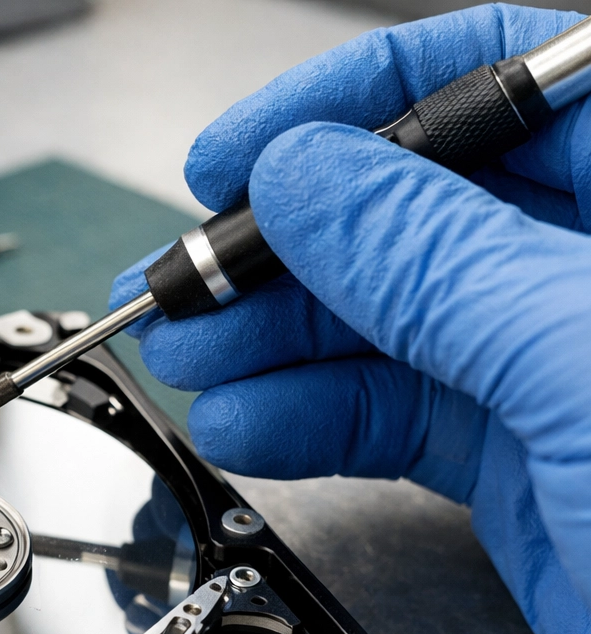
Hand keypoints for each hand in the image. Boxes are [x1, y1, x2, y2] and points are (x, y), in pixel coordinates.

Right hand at [110, 4, 590, 633]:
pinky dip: (310, 422)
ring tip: (191, 358)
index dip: (345, 104)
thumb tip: (304, 179)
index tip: (235, 157)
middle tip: (182, 284)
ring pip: (383, 325)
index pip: (487, 78)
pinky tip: (249, 425)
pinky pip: (391, 416)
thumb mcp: (582, 360)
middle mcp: (589, 265)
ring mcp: (549, 363)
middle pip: (406, 214)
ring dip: (273, 344)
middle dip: (279, 251)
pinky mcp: (515, 455)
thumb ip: (434, 262)